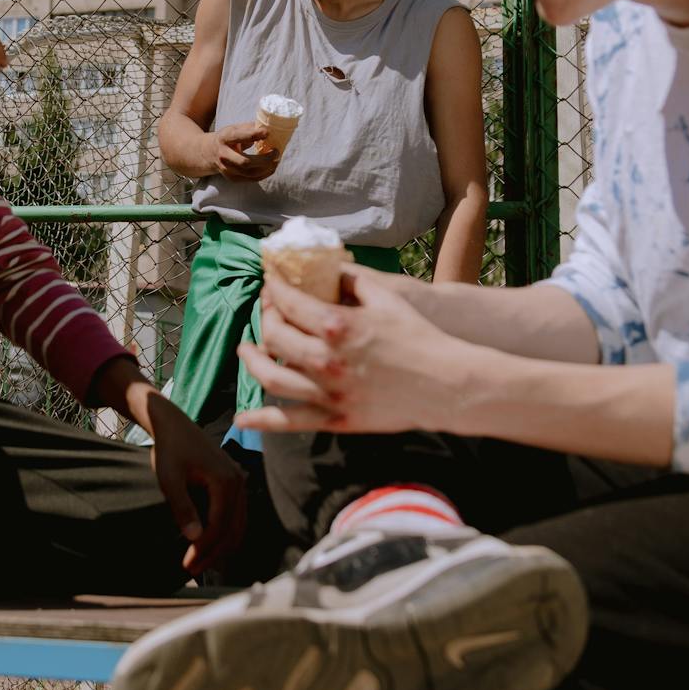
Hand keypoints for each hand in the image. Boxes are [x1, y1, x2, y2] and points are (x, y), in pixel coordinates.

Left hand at [95, 357, 246, 573]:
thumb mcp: (170, 479)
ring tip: (199, 564)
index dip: (203, 549)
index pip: (219, 526)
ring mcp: (239, 482)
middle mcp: (238, 482)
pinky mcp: (234, 483)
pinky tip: (209, 546)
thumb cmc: (169, 449)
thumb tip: (195, 538)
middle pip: (232, 530)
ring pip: (237, 526)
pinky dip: (225, 534)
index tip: (186, 565)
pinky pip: (236, 516)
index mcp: (225, 481)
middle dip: (213, 554)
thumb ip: (182, 508)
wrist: (174, 424)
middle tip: (191, 571)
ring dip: (220, 547)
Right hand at [210, 121, 279, 180]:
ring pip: (250, 173)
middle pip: (245, 162)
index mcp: (224, 138)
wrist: (208, 152)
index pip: (239, 137)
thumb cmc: (227, 138)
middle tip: (276, 152)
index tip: (267, 133)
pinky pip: (251, 179)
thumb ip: (250, 128)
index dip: (254, 135)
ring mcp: (227, 169)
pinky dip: (264, 174)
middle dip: (264, 159)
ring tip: (276, 160)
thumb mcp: (235, 128)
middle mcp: (224, 155)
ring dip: (267, 168)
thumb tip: (270, 127)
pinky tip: (271, 168)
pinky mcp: (232, 178)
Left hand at [235, 266, 473, 435]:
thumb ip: (353, 280)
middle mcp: (326, 359)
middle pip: (274, 335)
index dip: (273, 287)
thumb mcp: (387, 298)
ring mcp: (328, 392)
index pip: (288, 302)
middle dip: (264, 316)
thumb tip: (330, 268)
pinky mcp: (336, 418)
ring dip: (252, 360)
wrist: (445, 384)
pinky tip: (243, 417)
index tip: (269, 281)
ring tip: (245, 350)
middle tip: (267, 310)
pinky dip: (262, 419)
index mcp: (337, 325)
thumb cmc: (418, 337)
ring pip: (271, 376)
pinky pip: (289, 421)